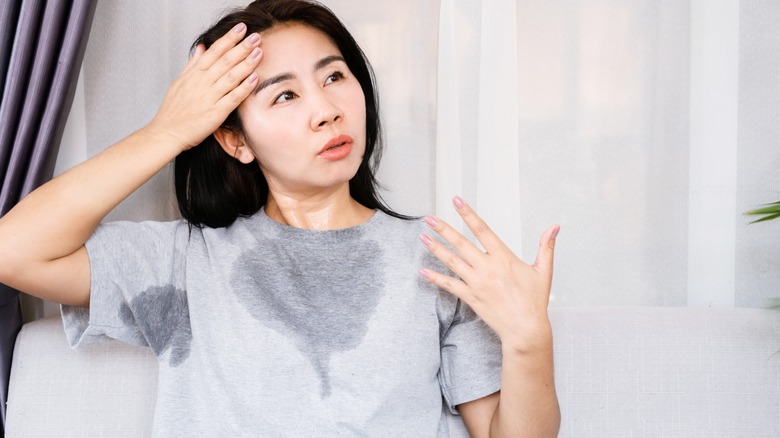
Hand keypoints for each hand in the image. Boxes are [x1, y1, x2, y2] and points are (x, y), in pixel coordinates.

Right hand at [147, 22, 262, 151]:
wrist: (167, 132)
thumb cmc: (173, 110)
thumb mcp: (179, 82)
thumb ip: (192, 65)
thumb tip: (201, 48)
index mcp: (194, 75)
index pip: (213, 52)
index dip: (228, 39)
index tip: (241, 29)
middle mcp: (202, 83)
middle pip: (225, 61)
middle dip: (242, 47)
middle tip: (256, 37)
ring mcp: (209, 97)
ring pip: (230, 77)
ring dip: (246, 64)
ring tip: (259, 53)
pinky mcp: (215, 113)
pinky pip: (232, 98)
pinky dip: (243, 88)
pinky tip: (255, 78)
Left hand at [419, 196, 559, 353]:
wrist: (525, 330)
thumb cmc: (534, 301)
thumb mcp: (543, 271)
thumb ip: (546, 247)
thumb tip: (555, 227)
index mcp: (503, 258)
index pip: (482, 230)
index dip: (468, 214)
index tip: (457, 202)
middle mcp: (487, 268)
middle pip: (461, 243)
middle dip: (443, 229)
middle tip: (429, 218)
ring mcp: (477, 283)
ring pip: (452, 261)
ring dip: (435, 248)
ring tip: (422, 236)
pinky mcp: (471, 297)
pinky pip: (449, 285)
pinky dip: (435, 278)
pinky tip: (423, 271)